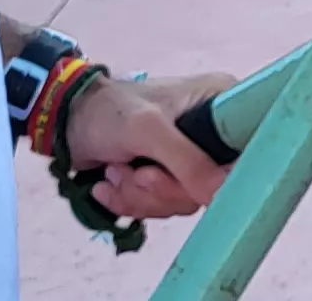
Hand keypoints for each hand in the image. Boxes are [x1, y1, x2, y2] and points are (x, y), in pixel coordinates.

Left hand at [62, 71, 234, 218]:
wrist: (65, 120)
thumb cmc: (108, 110)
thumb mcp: (149, 130)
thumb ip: (188, 162)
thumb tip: (221, 195)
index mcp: (222, 105)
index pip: (246, 151)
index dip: (223, 176)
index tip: (187, 180)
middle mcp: (213, 131)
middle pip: (211, 184)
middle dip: (165, 188)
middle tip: (138, 173)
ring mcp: (190, 155)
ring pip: (184, 200)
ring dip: (142, 195)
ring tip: (116, 171)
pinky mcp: (168, 175)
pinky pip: (162, 206)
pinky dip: (131, 201)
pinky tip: (109, 183)